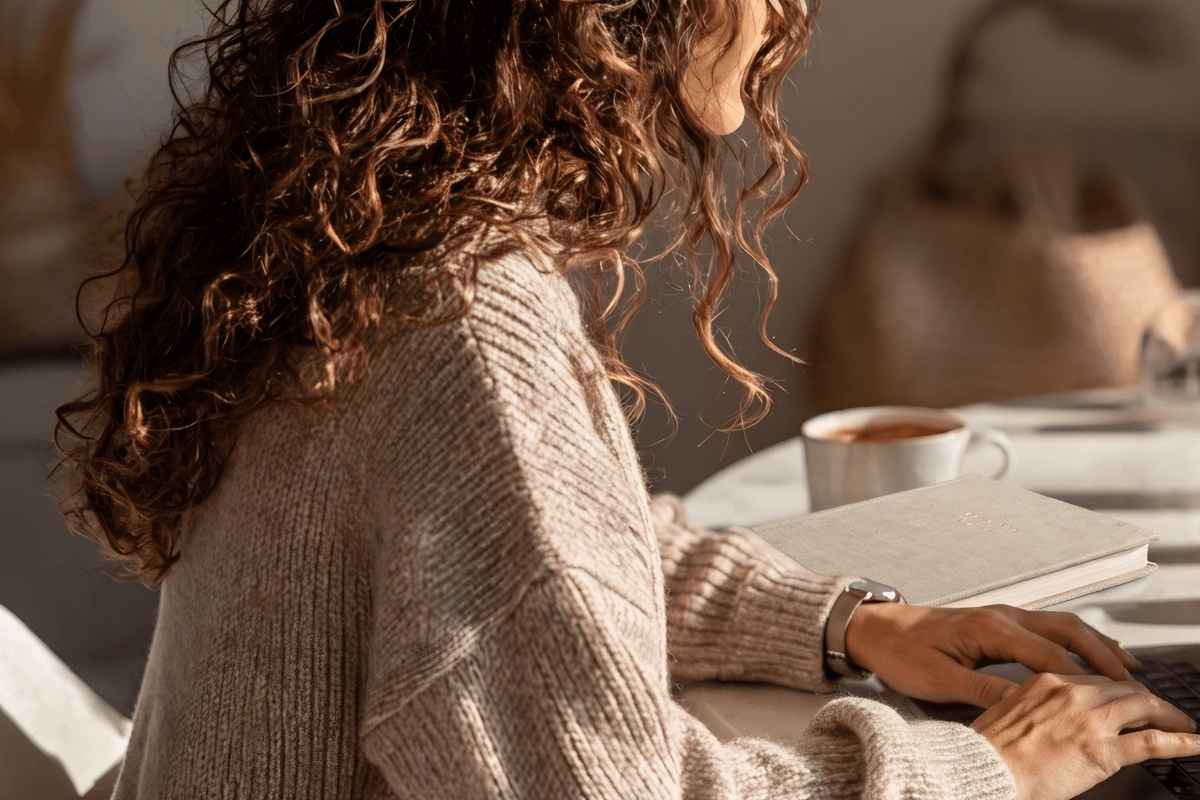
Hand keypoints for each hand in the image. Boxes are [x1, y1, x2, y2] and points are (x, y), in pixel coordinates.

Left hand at [845, 603, 1139, 706]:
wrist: (873, 628)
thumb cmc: (900, 653)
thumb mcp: (938, 680)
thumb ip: (984, 691)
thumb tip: (1026, 704)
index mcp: (990, 629)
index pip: (1051, 656)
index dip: (1085, 678)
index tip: (1113, 697)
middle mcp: (1003, 616)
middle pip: (1067, 630)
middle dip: (1102, 654)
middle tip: (1134, 680)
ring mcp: (1001, 616)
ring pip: (1060, 625)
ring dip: (1093, 643)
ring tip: (1125, 667)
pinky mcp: (996, 623)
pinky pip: (1046, 627)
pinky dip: (1073, 639)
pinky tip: (1085, 652)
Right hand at [972, 673, 1199, 799]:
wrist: (982, 769)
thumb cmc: (988, 751)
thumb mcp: (1006, 715)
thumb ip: (1033, 709)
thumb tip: (1049, 720)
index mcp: (1045, 682)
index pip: (1094, 679)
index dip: (1117, 688)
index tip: (1125, 696)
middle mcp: (1071, 693)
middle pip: (1123, 688)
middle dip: (1147, 699)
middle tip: (1161, 710)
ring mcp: (1089, 720)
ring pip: (1144, 706)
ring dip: (1169, 715)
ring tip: (1183, 724)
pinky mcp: (1103, 750)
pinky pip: (1153, 741)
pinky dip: (1179, 741)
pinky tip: (1193, 743)